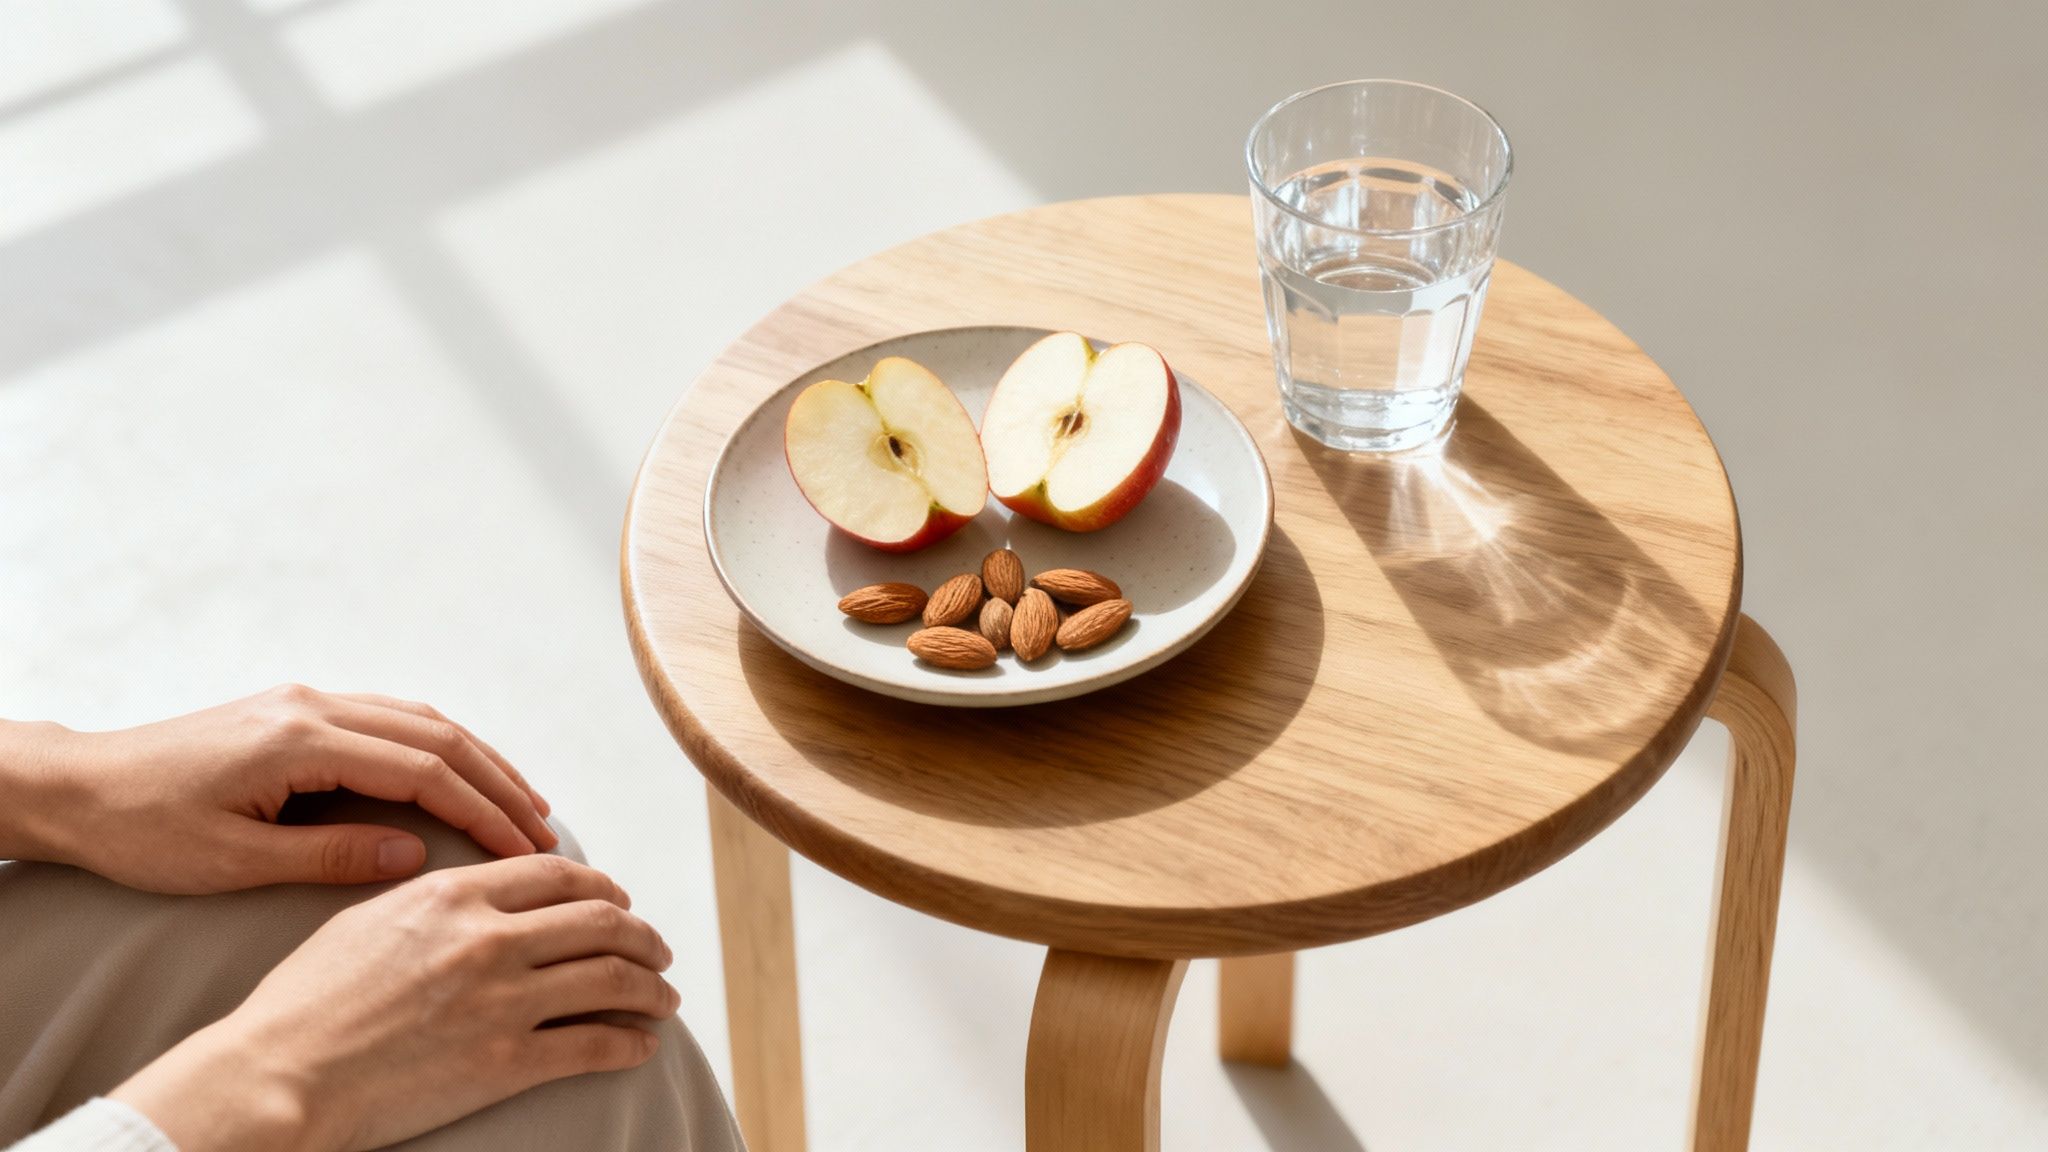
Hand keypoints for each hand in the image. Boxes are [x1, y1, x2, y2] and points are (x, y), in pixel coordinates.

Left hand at [6, 684, 555, 891]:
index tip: (524, 849)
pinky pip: (392, 718)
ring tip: (524, 803)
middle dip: (499, 782)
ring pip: (421, 718)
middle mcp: (312, 705)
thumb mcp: (233, 861)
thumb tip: (416, 855)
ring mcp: (306, 700)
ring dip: (478, 759)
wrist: (78, 787)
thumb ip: (330, 855)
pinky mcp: (297, 709)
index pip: (422, 770)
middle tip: (545, 830)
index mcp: (300, 739)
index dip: (482, 810)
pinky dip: (440, 746)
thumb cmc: (142, 831)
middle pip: (437, 733)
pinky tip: (462, 775)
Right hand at [111, 854, 677, 1151]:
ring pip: (612, 977)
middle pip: (600, 919)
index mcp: (452, 894)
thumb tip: (477, 892)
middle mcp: (487, 937)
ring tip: (663, 997)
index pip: (558, 875)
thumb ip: (433, 900)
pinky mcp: (506, 1061)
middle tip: (655, 949)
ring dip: (650, 987)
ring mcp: (502, 999)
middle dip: (641, 934)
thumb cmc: (305, 1003)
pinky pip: (595, 1043)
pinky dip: (629, 1042)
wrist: (277, 1075)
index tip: (619, 901)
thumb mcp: (367, 921)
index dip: (602, 886)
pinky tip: (640, 1046)